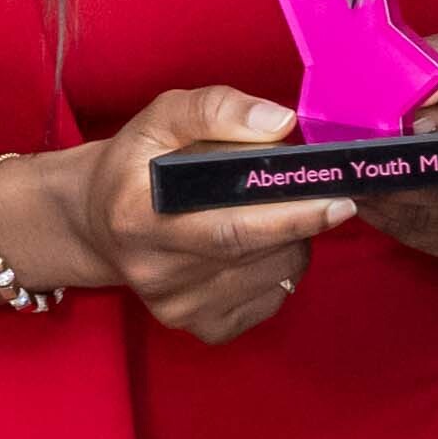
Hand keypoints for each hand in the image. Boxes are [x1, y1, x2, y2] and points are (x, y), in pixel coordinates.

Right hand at [43, 87, 349, 343]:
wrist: (99, 223)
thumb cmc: (138, 164)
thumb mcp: (162, 117)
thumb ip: (216, 110)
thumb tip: (278, 123)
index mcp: (139, 218)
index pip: (229, 228)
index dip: (290, 216)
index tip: (338, 199)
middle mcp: (156, 274)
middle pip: (260, 252)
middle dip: (303, 220)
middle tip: (323, 192)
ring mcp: (180, 308)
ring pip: (277, 275)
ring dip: (294, 240)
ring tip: (270, 212)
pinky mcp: (203, 328)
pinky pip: (273, 298)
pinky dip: (281, 268)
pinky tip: (259, 245)